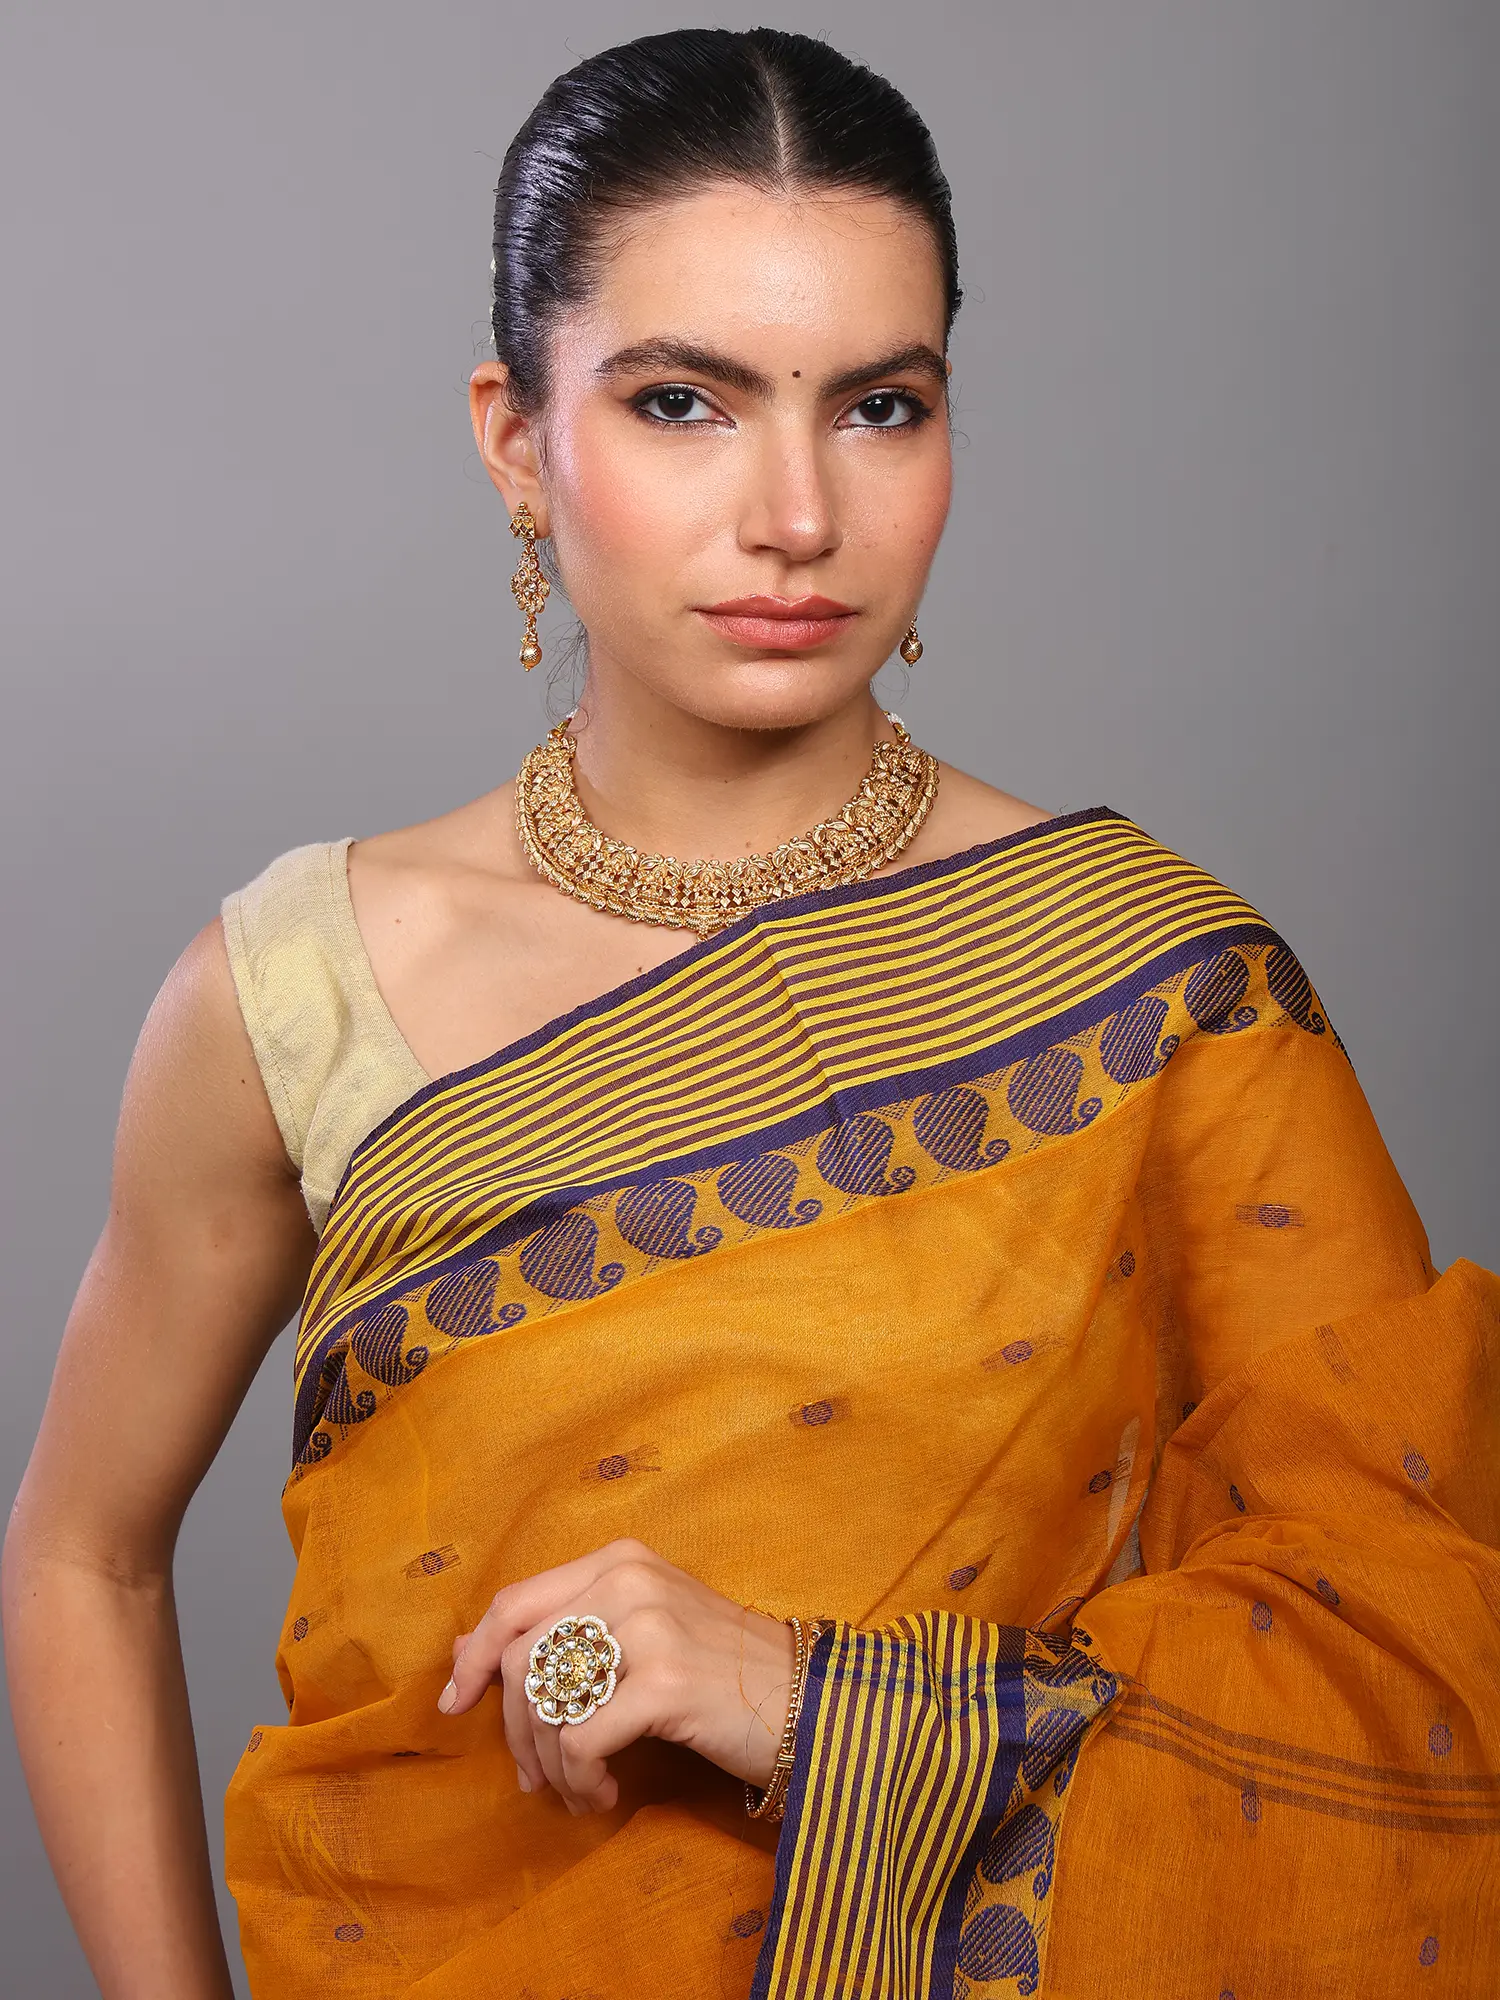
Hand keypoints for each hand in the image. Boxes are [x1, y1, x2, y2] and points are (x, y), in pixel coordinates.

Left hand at [436, 1538, 798, 1815]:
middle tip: (532, 1777)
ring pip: (545, 1703)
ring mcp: (650, 1628)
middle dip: (513, 1730)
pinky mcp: (667, 1683)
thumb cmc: (722, 1673)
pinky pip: (582, 1742)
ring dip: (549, 1766)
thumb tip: (466, 1653)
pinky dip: (580, 1783)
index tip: (456, 1702)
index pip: (516, 1602)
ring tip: (579, 1792)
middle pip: (521, 1658)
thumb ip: (568, 1629)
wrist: (810, 1700)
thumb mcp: (644, 1630)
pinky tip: (605, 1798)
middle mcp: (629, 1582)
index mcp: (620, 1561)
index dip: (476, 1656)